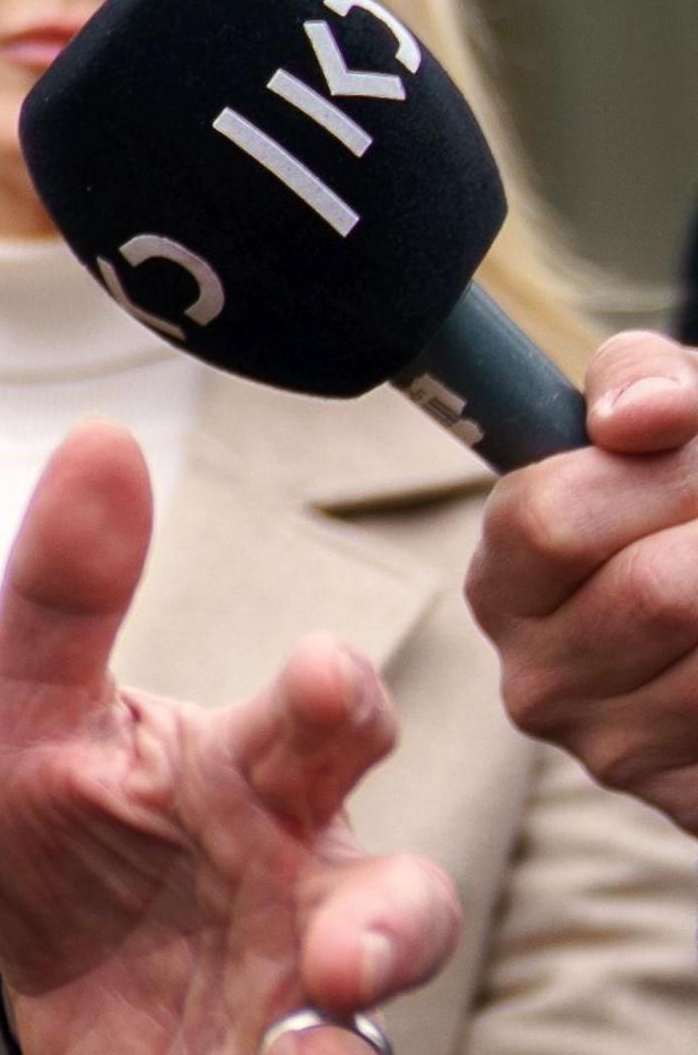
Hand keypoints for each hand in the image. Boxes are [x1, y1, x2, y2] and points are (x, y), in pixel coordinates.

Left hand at [0, 422, 459, 1045]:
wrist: (10, 967)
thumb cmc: (35, 817)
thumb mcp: (9, 705)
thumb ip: (60, 587)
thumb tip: (102, 434)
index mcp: (247, 761)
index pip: (332, 709)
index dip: (339, 690)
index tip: (316, 674)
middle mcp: (302, 867)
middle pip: (400, 884)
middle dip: (389, 915)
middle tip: (340, 946)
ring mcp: (300, 971)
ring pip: (387, 996)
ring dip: (358, 1011)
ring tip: (311, 1012)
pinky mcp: (279, 1047)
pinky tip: (273, 1053)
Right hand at [468, 329, 697, 830]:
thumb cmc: (694, 503)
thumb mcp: (664, 418)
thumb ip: (638, 380)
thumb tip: (639, 421)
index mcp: (503, 582)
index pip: (550, 519)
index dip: (658, 477)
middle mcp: (537, 680)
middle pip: (656, 593)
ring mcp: (615, 753)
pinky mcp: (685, 801)